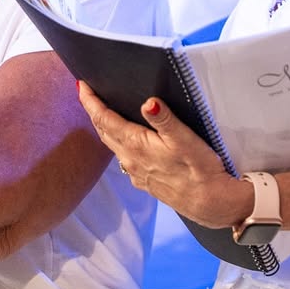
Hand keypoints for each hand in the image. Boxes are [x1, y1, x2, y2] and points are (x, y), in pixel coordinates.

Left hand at [77, 83, 252, 228]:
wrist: (208, 202)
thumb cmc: (199, 168)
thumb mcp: (185, 139)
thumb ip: (164, 119)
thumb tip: (148, 102)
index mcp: (136, 145)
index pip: (105, 119)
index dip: (91, 102)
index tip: (81, 85)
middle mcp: (130, 159)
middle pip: (103, 132)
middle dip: (93, 111)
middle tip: (87, 93)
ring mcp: (135, 172)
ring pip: (112, 145)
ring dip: (104, 127)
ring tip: (102, 111)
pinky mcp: (144, 180)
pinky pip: (122, 156)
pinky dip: (117, 141)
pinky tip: (124, 138)